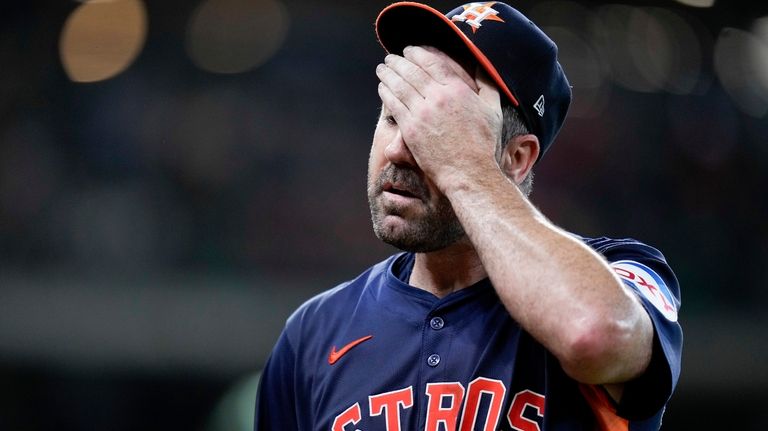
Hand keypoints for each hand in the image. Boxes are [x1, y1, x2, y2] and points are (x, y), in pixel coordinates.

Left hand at [375, 45, 503, 193]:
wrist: (469, 171)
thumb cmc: (483, 144)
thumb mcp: (492, 109)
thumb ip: (487, 85)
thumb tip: (483, 67)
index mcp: (457, 89)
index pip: (431, 62)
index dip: (417, 53)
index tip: (409, 50)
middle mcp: (437, 97)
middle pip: (412, 71)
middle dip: (398, 62)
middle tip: (390, 57)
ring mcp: (422, 113)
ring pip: (399, 86)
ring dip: (388, 74)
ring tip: (382, 68)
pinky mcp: (410, 129)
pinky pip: (394, 104)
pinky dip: (386, 93)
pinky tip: (382, 87)